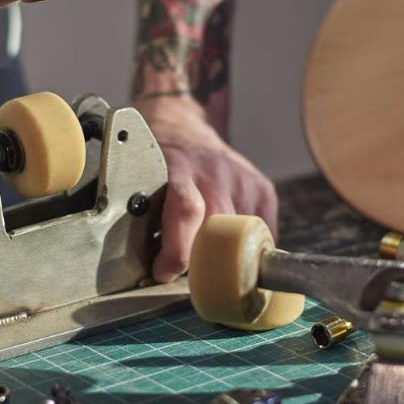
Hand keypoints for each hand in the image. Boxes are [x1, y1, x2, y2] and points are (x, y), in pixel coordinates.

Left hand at [136, 95, 277, 282]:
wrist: (182, 129)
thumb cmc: (156, 165)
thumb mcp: (139, 183)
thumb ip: (143, 221)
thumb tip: (152, 274)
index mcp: (178, 169)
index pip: (186, 210)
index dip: (177, 250)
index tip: (164, 271)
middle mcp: (215, 172)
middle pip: (218, 230)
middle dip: (201, 259)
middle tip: (187, 270)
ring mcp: (243, 179)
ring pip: (241, 237)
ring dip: (223, 254)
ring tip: (205, 252)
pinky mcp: (263, 189)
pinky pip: (261, 233)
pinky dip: (244, 246)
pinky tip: (228, 240)